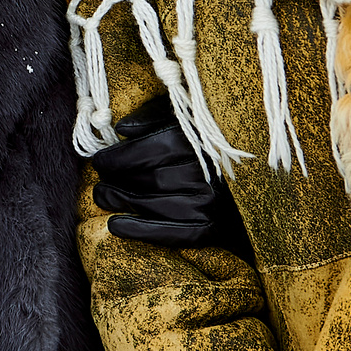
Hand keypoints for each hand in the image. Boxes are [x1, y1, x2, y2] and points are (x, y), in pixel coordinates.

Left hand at [90, 94, 253, 255]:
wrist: (251, 179)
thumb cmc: (208, 142)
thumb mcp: (185, 117)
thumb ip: (155, 116)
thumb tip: (122, 128)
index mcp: (202, 140)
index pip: (151, 151)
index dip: (120, 157)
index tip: (99, 161)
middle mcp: (209, 171)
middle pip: (151, 179)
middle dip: (118, 181)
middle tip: (98, 183)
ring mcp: (213, 202)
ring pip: (158, 204)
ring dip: (124, 202)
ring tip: (103, 198)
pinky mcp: (215, 227)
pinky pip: (173, 234)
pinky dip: (141, 231)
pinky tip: (115, 226)